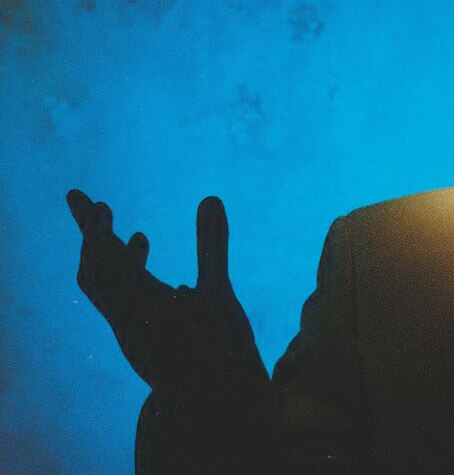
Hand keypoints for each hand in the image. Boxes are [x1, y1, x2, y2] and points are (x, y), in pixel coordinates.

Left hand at [68, 190, 267, 395]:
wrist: (211, 402)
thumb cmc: (217, 348)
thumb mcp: (219, 292)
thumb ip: (212, 245)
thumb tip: (210, 199)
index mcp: (137, 299)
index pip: (102, 254)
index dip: (93, 224)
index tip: (86, 199)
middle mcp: (124, 316)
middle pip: (92, 270)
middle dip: (93, 236)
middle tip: (94, 207)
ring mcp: (129, 333)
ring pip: (105, 291)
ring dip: (113, 260)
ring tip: (139, 238)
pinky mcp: (140, 345)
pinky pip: (122, 307)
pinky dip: (130, 283)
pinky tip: (171, 286)